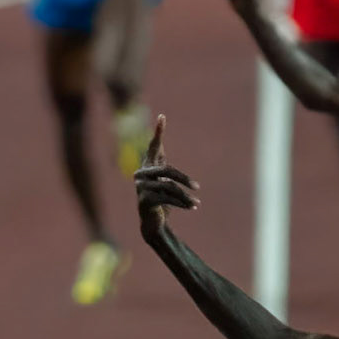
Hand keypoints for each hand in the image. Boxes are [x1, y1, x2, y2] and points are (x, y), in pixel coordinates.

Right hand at [134, 114, 198, 240]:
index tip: (162, 117)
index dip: (158, 132)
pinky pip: (167, 199)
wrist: (152, 221)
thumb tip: (160, 142)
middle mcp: (140, 174)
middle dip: (184, 179)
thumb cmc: (160, 198)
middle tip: (198, 187)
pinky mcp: (144, 201)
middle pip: (167, 171)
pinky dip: (181, 203)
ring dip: (185, 196)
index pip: (153, 146)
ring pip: (169, 187)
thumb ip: (163, 164)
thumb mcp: (165, 181)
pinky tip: (191, 207)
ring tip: (196, 202)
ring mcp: (141, 187)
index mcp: (147, 167)